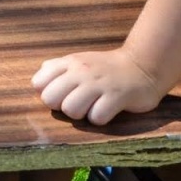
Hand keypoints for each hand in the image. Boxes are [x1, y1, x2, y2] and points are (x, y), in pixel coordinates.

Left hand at [31, 47, 167, 124]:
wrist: (143, 65)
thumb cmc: (106, 68)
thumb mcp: (78, 61)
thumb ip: (57, 69)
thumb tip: (38, 83)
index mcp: (68, 62)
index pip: (38, 83)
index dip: (48, 94)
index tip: (62, 95)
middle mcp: (80, 71)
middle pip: (50, 99)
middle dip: (61, 107)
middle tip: (77, 104)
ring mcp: (98, 83)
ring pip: (71, 110)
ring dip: (81, 114)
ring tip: (93, 107)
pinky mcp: (116, 96)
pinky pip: (96, 118)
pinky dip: (100, 119)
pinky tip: (107, 110)